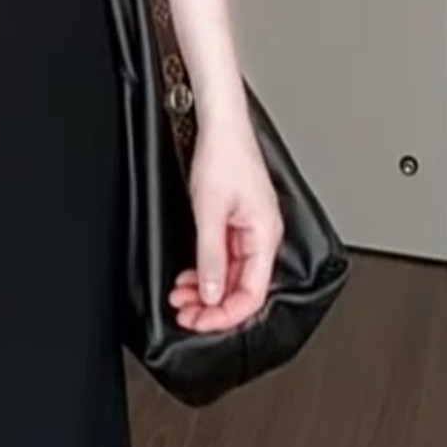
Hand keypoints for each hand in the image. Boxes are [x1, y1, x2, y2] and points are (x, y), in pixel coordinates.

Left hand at [171, 119, 283, 332]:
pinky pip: (226, 259)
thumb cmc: (224, 155)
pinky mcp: (237, 223)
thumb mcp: (209, 211)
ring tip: (180, 297)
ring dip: (206, 291)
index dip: (225, 316)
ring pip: (232, 276)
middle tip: (183, 313)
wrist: (221, 125)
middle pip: (242, 289)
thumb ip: (211, 255)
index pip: (252, 295)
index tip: (198, 322)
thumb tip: (211, 292)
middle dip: (211, 306)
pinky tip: (188, 277)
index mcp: (266, 236)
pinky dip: (206, 271)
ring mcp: (250, 231)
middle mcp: (263, 237)